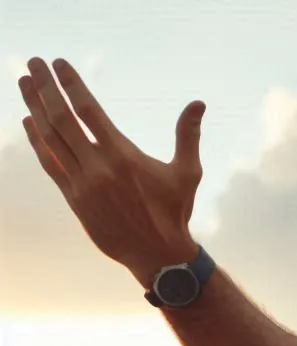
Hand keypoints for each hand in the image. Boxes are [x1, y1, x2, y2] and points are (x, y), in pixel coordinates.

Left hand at [18, 57, 203, 285]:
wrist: (159, 257)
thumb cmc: (175, 213)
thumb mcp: (187, 174)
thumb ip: (188, 136)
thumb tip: (199, 103)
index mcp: (124, 156)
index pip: (88, 110)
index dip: (70, 84)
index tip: (58, 63)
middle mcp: (99, 168)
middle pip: (61, 118)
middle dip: (45, 87)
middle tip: (33, 63)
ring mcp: (83, 185)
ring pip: (50, 138)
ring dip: (33, 107)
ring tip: (24, 83)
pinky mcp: (74, 201)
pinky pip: (49, 164)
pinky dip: (36, 141)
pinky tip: (28, 122)